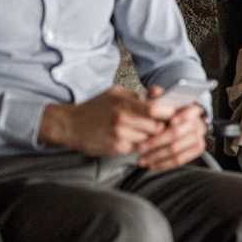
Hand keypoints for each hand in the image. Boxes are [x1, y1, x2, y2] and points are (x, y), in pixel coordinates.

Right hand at [39, 86, 166, 155]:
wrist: (70, 125)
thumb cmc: (96, 107)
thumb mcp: (116, 94)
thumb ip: (139, 95)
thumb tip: (160, 92)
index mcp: (123, 103)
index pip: (155, 109)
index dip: (168, 112)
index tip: (172, 113)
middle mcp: (121, 120)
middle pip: (156, 127)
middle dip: (161, 127)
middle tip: (161, 124)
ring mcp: (119, 136)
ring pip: (149, 140)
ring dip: (150, 137)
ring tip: (143, 131)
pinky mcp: (116, 149)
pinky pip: (138, 148)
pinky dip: (138, 144)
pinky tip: (131, 138)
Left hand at [136, 84, 207, 168]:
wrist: (175, 122)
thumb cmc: (165, 112)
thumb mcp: (160, 101)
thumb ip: (156, 96)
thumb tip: (154, 91)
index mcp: (192, 109)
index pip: (187, 113)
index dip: (173, 120)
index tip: (159, 126)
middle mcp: (198, 124)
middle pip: (176, 134)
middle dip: (155, 142)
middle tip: (140, 147)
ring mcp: (198, 138)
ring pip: (176, 150)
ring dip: (156, 156)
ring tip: (142, 158)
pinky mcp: (196, 150)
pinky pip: (180, 160)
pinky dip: (164, 164)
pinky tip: (152, 164)